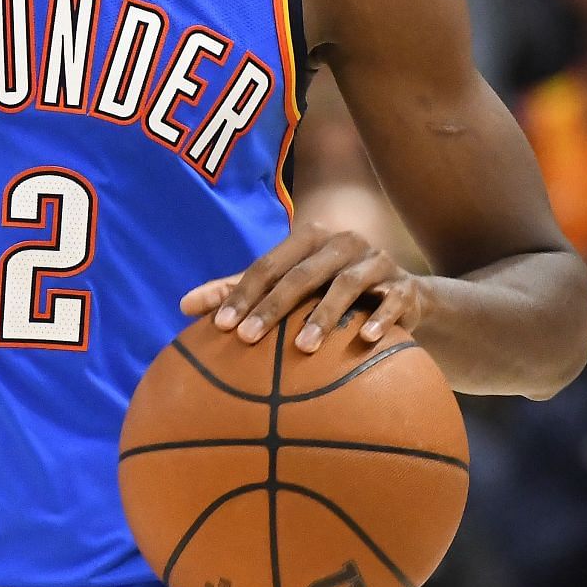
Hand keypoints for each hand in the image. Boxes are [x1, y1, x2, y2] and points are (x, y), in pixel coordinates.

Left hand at [181, 225, 426, 352]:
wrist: (402, 296)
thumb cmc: (328, 291)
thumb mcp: (286, 286)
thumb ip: (237, 291)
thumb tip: (182, 305)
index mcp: (307, 239)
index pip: (266, 265)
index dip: (242, 294)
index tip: (218, 327)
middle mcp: (341, 243)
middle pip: (301, 274)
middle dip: (272, 307)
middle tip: (247, 340)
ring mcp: (375, 262)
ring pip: (345, 285)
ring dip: (322, 316)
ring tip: (301, 348)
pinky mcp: (404, 287)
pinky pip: (392, 301)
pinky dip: (379, 319)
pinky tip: (363, 340)